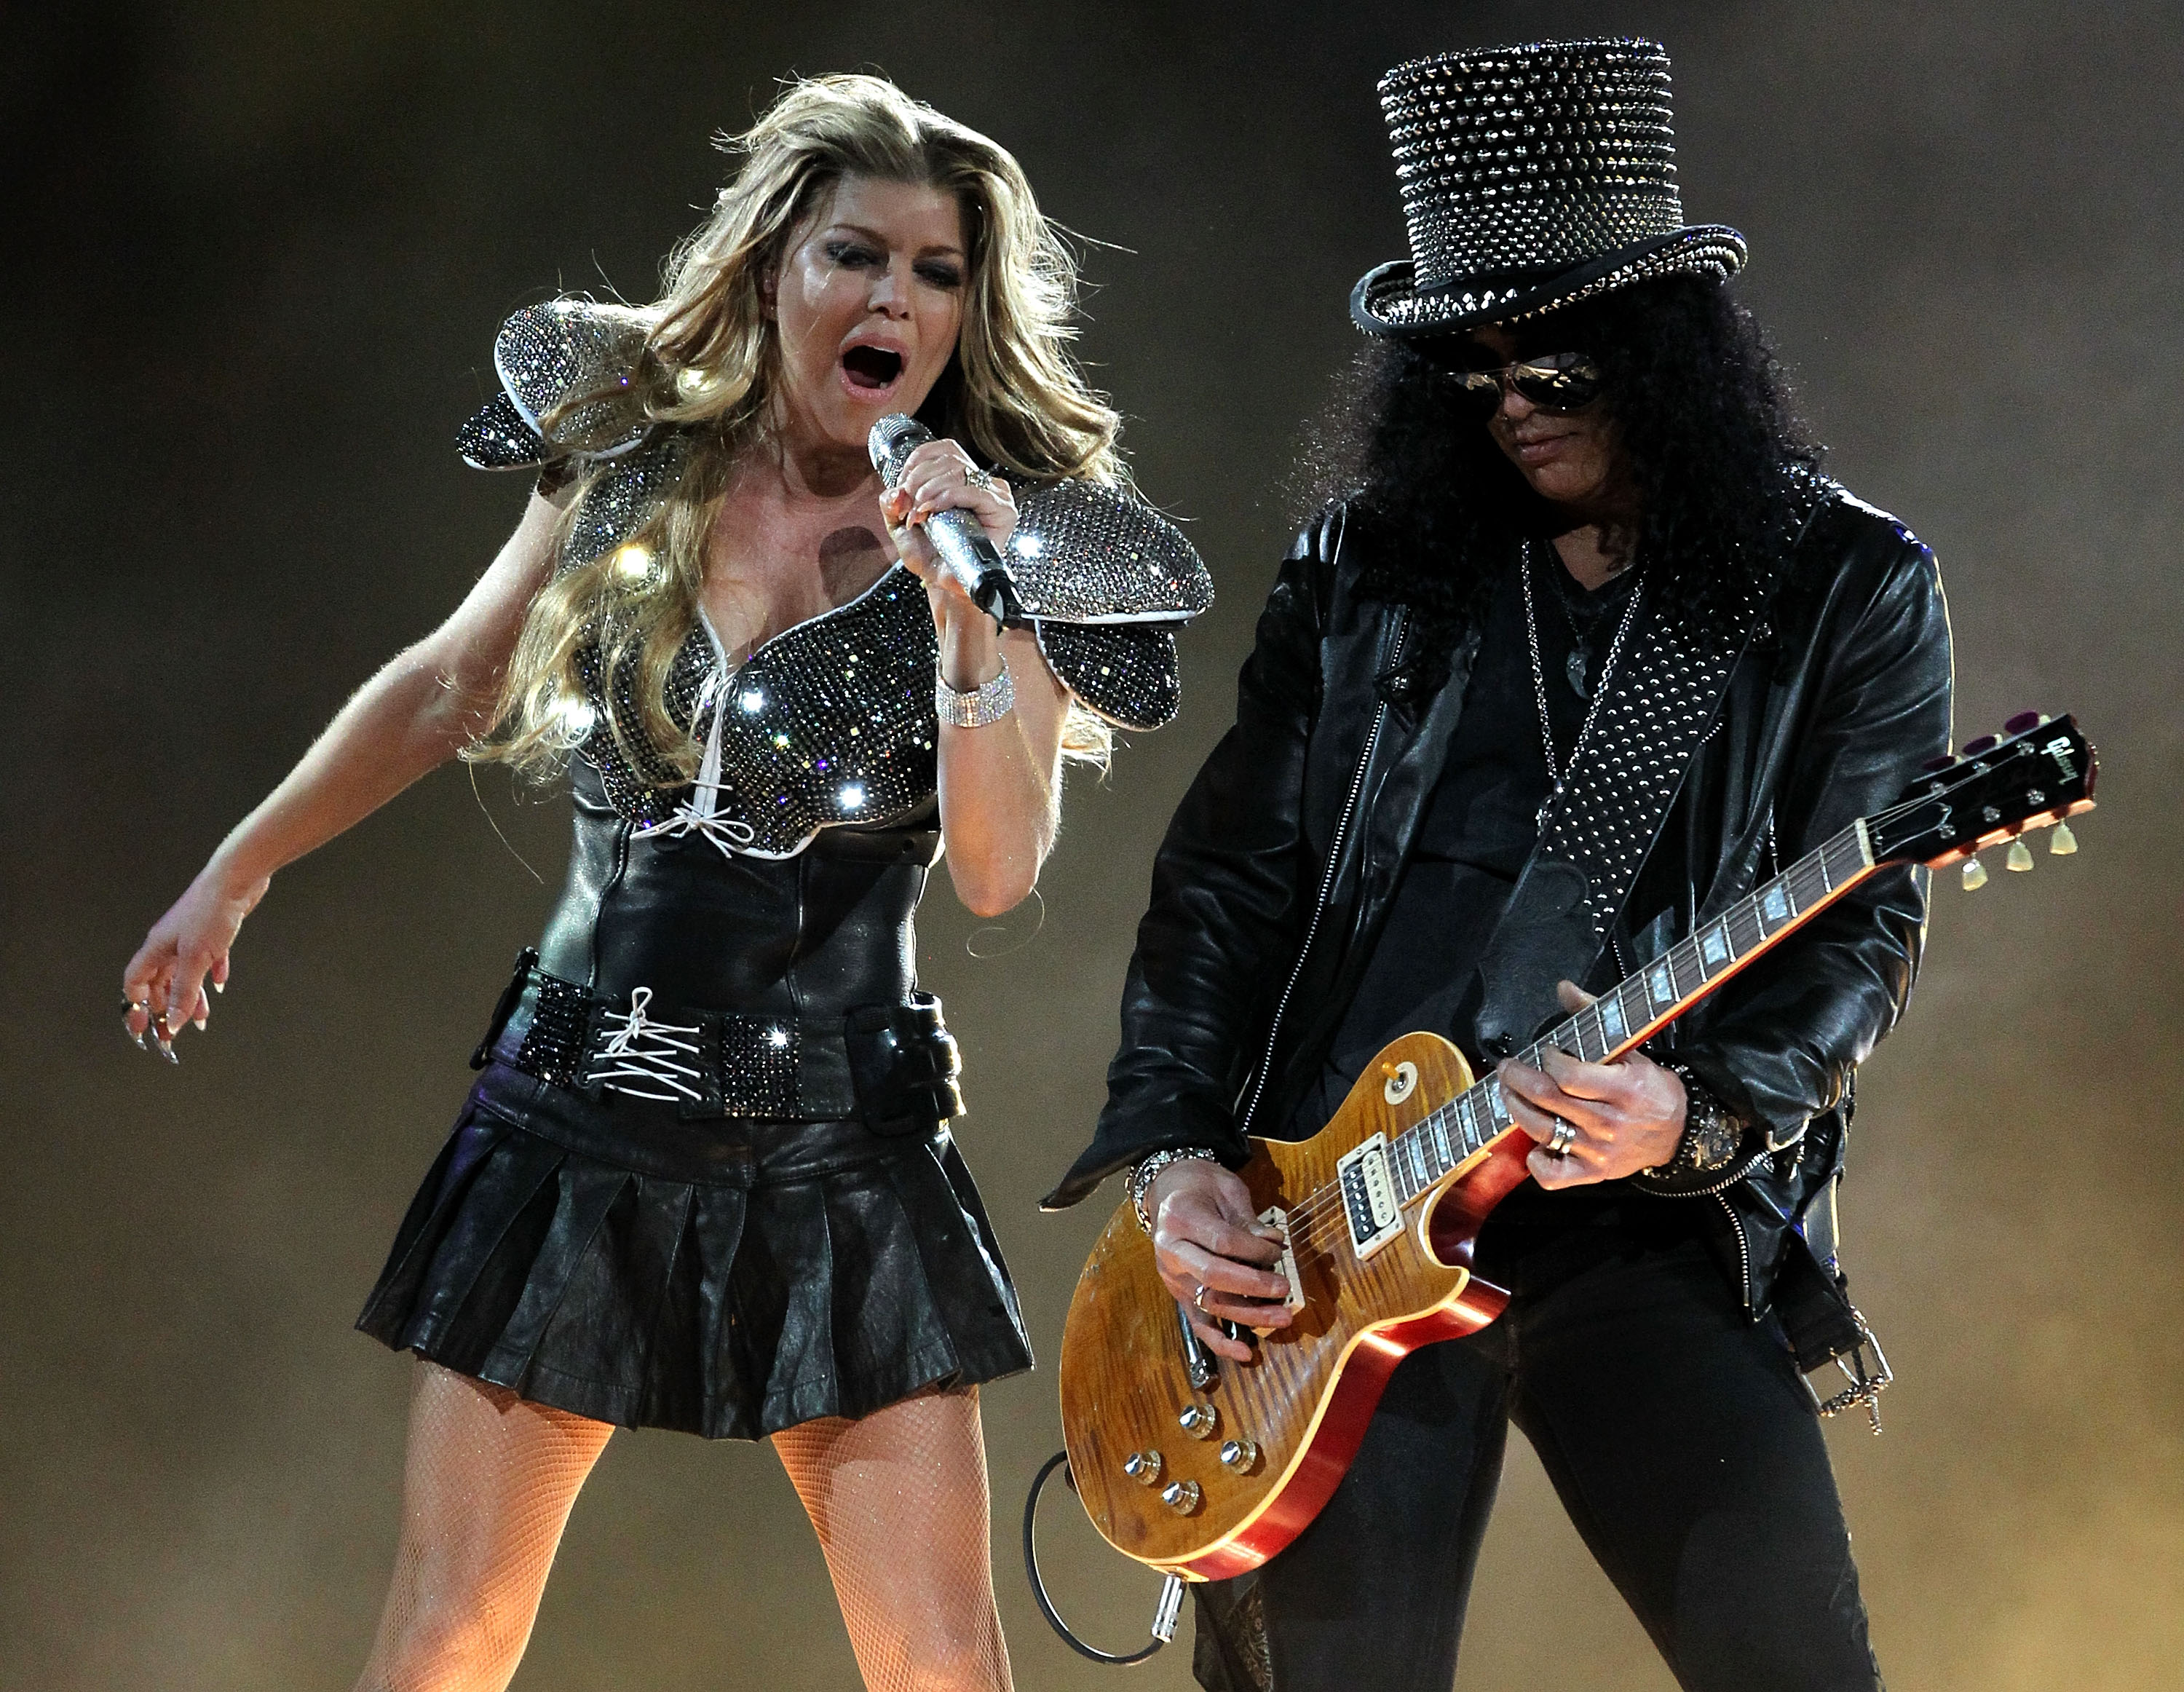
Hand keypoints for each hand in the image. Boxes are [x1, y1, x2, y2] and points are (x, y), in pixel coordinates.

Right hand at [122, 858, 268, 1056]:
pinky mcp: (213, 933)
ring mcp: (191, 937)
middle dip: (166, 1008)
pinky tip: (220, 985)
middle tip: (174, 1032)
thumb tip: (171, 1023)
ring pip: (185, 974)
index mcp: (157, 948)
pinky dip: (212, 975)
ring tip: (201, 1018)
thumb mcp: (195, 959)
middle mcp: (169, 943)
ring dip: (191, 997)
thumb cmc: (211, 912)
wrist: (237, 879)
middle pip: (160, 982)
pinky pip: (208, 960)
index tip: (143, 1028)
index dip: (137, 1006)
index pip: (136, 982)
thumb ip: (183, 992)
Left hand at [878, 436, 1015, 620]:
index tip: (902, 490)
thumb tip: (895, 491)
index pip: (943, 449)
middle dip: (918, 480)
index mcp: (961, 479)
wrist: (945, 584)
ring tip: (919, 514)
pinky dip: (947, 497)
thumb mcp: (899, 525)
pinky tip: (932, 511)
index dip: (917, 463)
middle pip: (947, 459)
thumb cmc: (930, 556)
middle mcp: (981, 483)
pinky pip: (972, 491)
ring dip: (928, 489)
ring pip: (957, 471)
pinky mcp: (1003, 511)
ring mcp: (995, 495)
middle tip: (908, 508)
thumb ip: (892, 503)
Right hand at [1147, 1160, 1291, 1362]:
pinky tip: (1246, 1353)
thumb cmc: (1200, 1186)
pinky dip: (1221, 1342)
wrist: (1168, 1190)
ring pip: (1211, 1303)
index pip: (1222, 1242)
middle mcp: (1171, 1251)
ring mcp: (1173, 1277)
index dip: (1254, 1250)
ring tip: (1282, 1318)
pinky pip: (1199, 1325)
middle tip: (1285, 1288)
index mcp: (1181, 1217)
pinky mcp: (1179, 1295)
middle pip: (1214, 1275)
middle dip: (1253, 1285)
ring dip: (1249, 1315)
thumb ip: (1248, 1219)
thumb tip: (1275, 1242)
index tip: (1278, 1250)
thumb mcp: (1226, 1189)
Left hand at [1497, 980, 1686, 1187]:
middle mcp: (1610, 1123)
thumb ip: (1594, 1016)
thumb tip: (1563, 987)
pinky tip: (1534, 1144)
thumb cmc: (1647, 1086)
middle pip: (1548, 1100)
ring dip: (1516, 1109)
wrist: (1679, 1132)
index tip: (1545, 1052)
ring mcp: (1599, 1152)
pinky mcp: (1593, 1174)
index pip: (1570, 1076)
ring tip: (1509, 1093)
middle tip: (1507, 1068)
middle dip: (1517, 1079)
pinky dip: (1536, 1162)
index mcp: (1623, 1089)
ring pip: (1543, 1131)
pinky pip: (1553, 1177)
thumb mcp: (1630, 1049)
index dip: (1548, 1061)